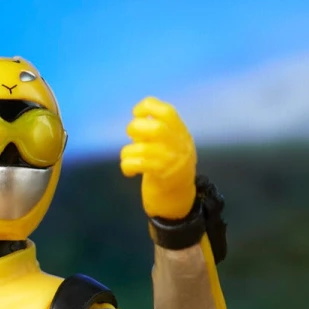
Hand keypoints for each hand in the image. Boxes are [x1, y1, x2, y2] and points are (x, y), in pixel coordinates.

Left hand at [120, 97, 196, 220]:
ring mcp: (171, 161)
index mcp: (181, 134)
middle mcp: (179, 145)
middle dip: (137, 129)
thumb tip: (138, 120)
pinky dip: (127, 165)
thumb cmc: (168, 170)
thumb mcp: (170, 147)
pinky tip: (129, 171)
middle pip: (157, 128)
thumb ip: (159, 133)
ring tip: (127, 158)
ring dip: (128, 151)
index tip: (136, 113)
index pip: (167, 112)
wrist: (178, 201)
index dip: (148, 107)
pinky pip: (138, 164)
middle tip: (132, 136)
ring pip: (143, 148)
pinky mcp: (160, 176)